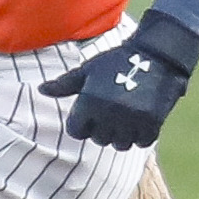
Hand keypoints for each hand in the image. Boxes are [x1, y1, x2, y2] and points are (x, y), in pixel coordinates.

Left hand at [37, 12, 198, 148]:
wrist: (157, 54)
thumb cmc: (117, 61)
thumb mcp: (88, 70)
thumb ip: (65, 84)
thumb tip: (42, 90)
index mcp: (89, 102)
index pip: (77, 131)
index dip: (83, 124)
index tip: (92, 113)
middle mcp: (108, 114)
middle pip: (99, 139)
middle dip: (103, 129)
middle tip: (113, 110)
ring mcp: (130, 120)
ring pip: (120, 144)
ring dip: (123, 134)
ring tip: (127, 116)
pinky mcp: (152, 123)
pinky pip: (142, 142)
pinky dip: (142, 135)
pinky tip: (142, 118)